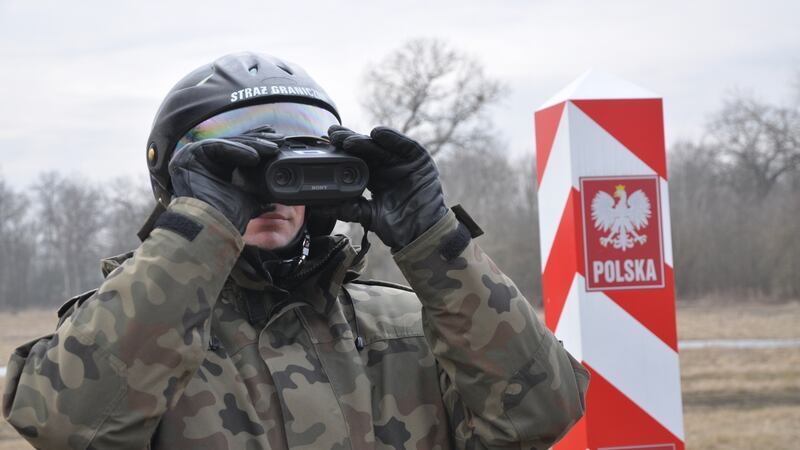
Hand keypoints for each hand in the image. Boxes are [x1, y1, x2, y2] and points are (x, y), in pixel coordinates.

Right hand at [168, 128, 281, 231]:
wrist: (213, 228)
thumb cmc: (228, 218)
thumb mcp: (249, 199)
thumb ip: (259, 192)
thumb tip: (276, 199)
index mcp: (217, 169)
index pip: (239, 150)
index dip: (258, 145)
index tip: (278, 143)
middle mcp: (204, 161)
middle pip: (235, 144)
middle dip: (258, 140)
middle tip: (279, 139)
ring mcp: (195, 157)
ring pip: (229, 144)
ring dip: (252, 144)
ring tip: (272, 148)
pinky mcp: (190, 155)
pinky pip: (217, 147)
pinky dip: (237, 150)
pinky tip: (254, 156)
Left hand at [321, 125, 446, 249]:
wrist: (420, 235)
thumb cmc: (397, 227)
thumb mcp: (367, 215)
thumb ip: (347, 208)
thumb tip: (320, 206)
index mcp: (374, 177)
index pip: (356, 159)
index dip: (342, 151)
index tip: (326, 145)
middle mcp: (387, 166)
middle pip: (367, 149)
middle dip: (350, 141)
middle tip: (333, 135)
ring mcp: (403, 162)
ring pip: (382, 146)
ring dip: (365, 140)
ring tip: (350, 140)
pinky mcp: (419, 160)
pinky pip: (405, 145)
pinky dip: (393, 138)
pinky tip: (378, 133)